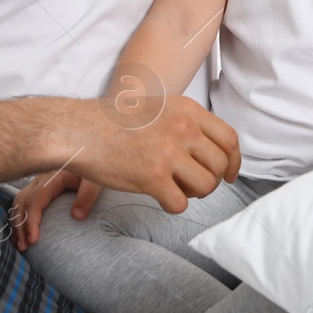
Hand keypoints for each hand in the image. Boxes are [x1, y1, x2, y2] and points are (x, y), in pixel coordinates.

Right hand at [11, 170, 88, 251]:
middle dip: (20, 226)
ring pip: (19, 202)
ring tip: (20, 244)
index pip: (35, 200)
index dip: (31, 221)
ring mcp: (39, 182)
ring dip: (17, 223)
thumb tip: (77, 216)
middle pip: (22, 202)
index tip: (33, 240)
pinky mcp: (40, 187)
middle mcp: (42, 179)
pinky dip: (19, 217)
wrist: (95, 157)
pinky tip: (21, 233)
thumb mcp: (95, 181)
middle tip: (25, 247)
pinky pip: (23, 202)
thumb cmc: (95, 168)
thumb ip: (87, 196)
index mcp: (53, 177)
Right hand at [63, 95, 240, 214]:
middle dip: (212, 181)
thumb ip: (185, 122)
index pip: (229, 139)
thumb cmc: (114, 121)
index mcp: (187, 110)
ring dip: (194, 194)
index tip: (229, 174)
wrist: (79, 129)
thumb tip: (209, 145)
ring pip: (206, 187)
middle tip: (194, 185)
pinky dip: (173, 205)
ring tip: (176, 188)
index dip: (234, 161)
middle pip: (220, 166)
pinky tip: (159, 197)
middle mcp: (183, 129)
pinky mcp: (152, 178)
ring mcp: (169, 153)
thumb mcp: (159, 107)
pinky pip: (180, 203)